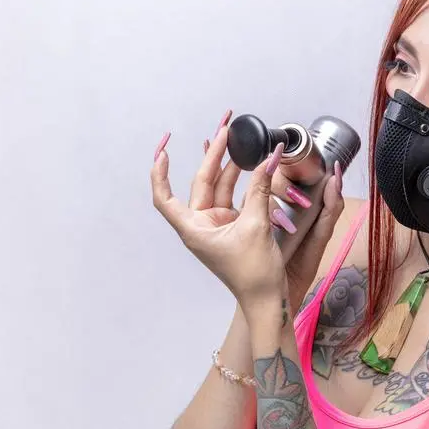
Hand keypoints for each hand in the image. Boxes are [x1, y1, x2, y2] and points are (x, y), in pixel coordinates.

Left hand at [150, 113, 343, 316]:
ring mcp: (218, 225)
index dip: (160, 174)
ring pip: (220, 187)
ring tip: (239, 139)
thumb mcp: (256, 226)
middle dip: (213, 155)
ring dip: (230, 164)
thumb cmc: (253, 274)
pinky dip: (242, 180)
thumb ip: (260, 189)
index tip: (164, 149)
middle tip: (225, 130)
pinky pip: (235, 196)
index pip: (164, 198)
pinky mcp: (235, 225)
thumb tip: (269, 158)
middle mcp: (201, 225)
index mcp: (194, 229)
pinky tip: (248, 162)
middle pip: (201, 183)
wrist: (268, 299)